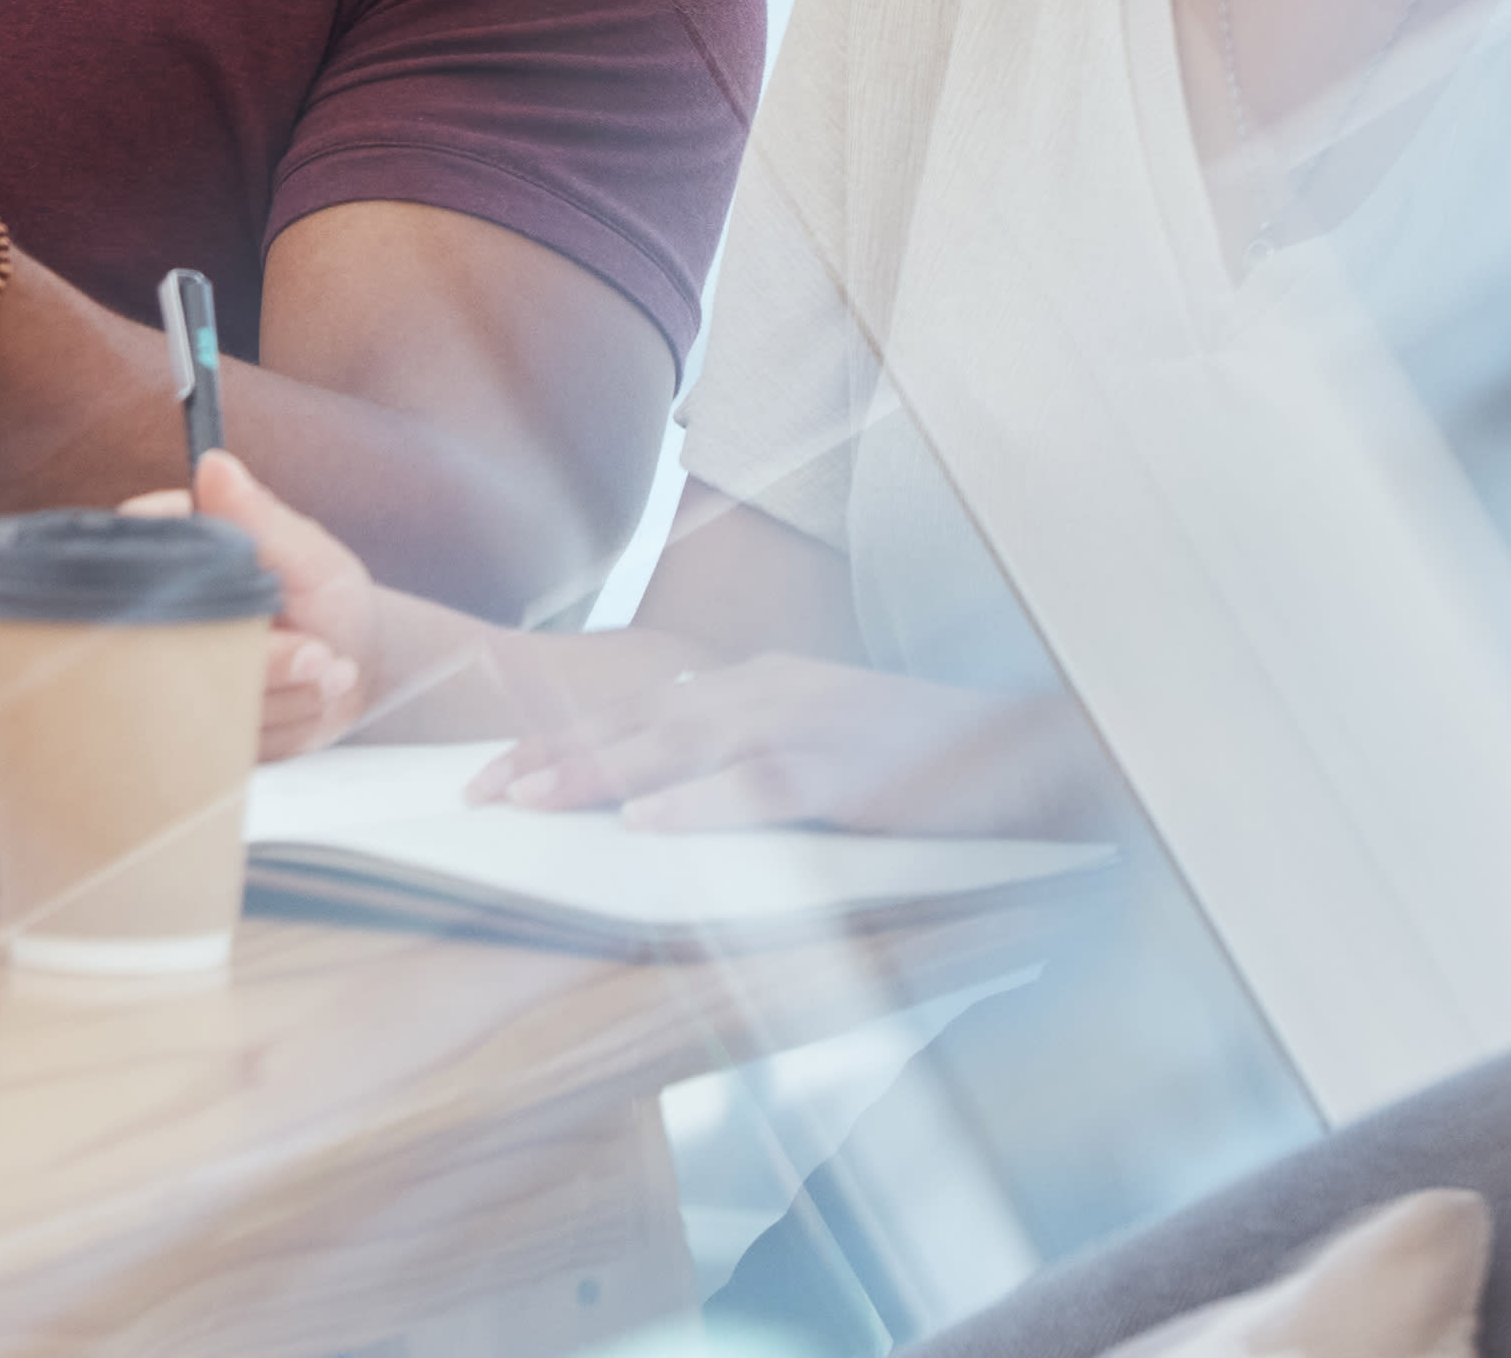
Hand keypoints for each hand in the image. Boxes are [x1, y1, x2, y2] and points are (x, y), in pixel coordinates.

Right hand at [120, 447, 371, 757]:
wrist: (357, 672)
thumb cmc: (332, 601)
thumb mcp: (310, 556)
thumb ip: (260, 519)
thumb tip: (215, 465)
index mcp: (184, 560)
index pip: (136, 557)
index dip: (178, 585)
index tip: (249, 607)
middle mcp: (169, 618)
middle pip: (177, 646)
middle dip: (265, 659)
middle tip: (319, 652)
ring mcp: (180, 676)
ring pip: (213, 699)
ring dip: (288, 692)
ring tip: (330, 668)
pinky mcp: (199, 727)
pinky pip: (233, 738)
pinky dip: (286, 724)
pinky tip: (313, 699)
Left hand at [465, 651, 1111, 840]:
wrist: (1031, 751)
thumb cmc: (918, 760)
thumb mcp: (814, 745)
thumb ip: (740, 763)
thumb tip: (658, 796)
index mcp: (756, 687)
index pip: (636, 712)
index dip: (560, 742)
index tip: (493, 773)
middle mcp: (768, 692)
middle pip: (637, 724)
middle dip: (551, 759)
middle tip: (478, 794)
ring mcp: (809, 725)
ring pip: (680, 745)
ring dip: (598, 774)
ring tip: (529, 802)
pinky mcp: (850, 772)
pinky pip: (761, 788)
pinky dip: (702, 803)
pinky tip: (649, 823)